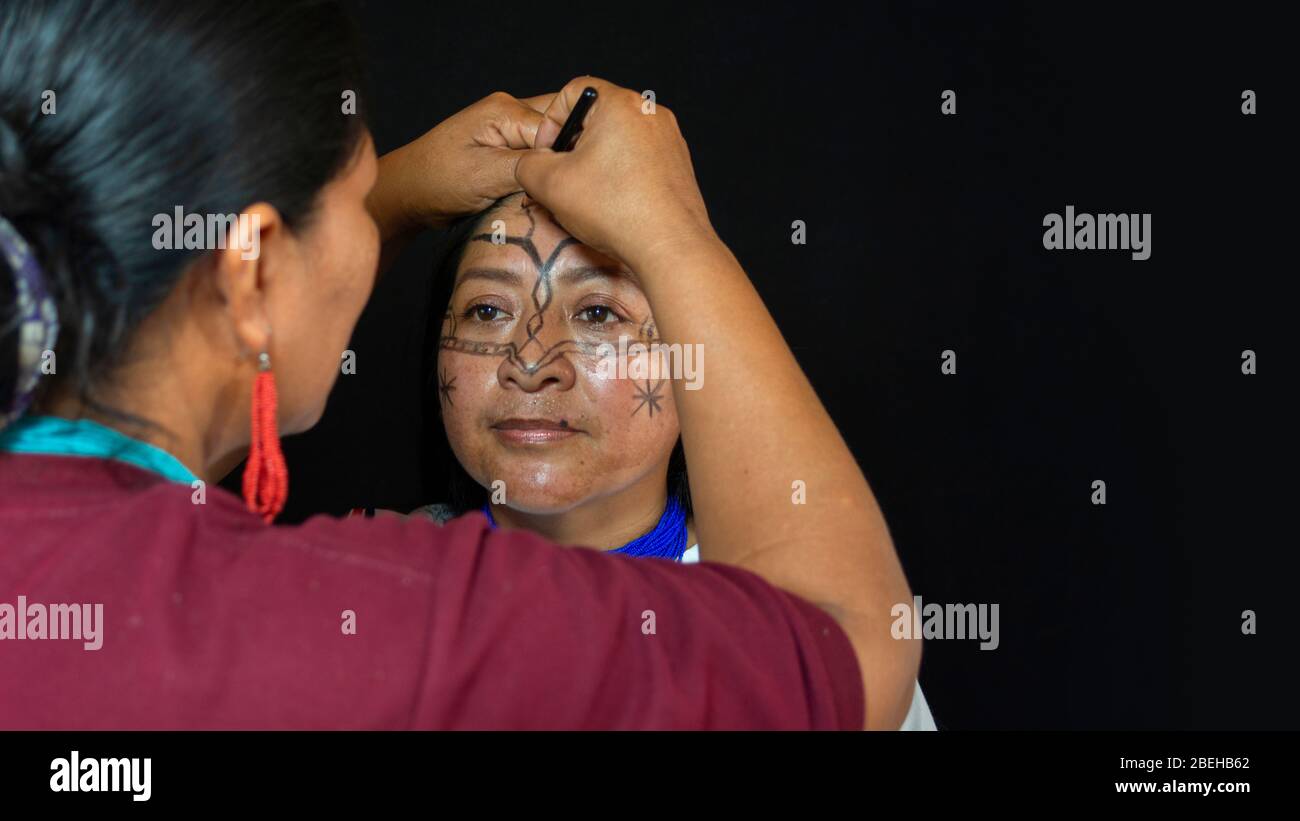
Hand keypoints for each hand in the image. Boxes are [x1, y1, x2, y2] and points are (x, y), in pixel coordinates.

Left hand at [370, 91, 552, 235]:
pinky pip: (539, 154)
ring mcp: (509, 128)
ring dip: (553, 167)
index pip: (560, 126)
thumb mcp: (486, 176)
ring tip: (548, 191)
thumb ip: (528, 166)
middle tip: (561, 188)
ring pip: (552, 142)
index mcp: (506, 109)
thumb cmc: (436, 181)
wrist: (409, 192)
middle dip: (565, 158)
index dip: (566, 158)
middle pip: (561, 127)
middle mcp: (510, 111)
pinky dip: (542, 173)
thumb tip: (564, 166)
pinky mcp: (507, 146)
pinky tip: (538, 191)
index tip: (565, 186)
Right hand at [514, 77, 718, 269]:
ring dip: (596, 164)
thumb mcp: (550, 184)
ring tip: (587, 197)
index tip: (546, 152)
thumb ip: (528, 164)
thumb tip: (531, 163)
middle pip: (598, 118)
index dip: (550, 121)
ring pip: (619, 141)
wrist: (669, 247)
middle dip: (573, 147)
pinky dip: (621, 177)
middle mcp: (650, 114)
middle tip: (562, 178)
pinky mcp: (679, 165)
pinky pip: (640, 161)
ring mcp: (669, 139)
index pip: (573, 92)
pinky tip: (613, 206)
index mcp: (620, 103)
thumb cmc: (617, 210)